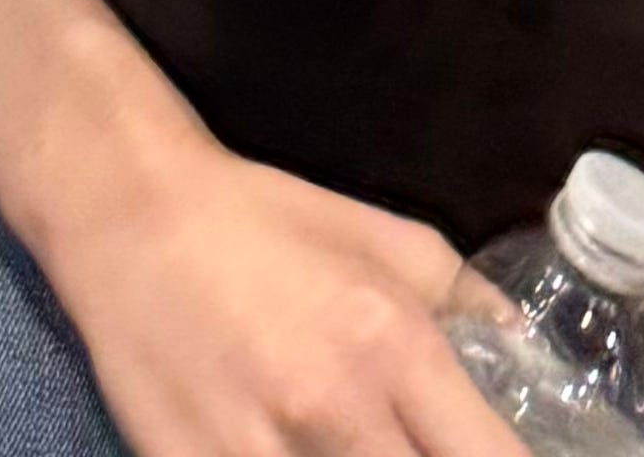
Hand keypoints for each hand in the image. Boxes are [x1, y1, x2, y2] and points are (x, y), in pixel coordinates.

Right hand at [46, 125, 515, 456]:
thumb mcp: (376, 234)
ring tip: (348, 449)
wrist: (126, 211)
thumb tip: (517, 339)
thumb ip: (460, 290)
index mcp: (394, 348)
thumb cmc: (260, 218)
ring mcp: (260, 456)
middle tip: (407, 452)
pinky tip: (282, 454)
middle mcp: (338, 412)